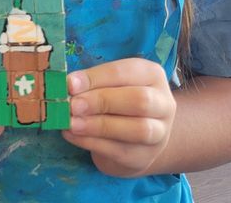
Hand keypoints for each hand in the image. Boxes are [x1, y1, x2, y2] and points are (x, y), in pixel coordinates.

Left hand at [62, 58, 175, 177]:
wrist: (135, 139)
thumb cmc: (118, 100)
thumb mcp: (110, 84)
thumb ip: (93, 83)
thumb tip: (68, 85)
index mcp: (152, 75)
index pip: (125, 72)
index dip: (96, 77)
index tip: (70, 83)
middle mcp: (163, 103)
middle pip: (139, 100)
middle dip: (102, 101)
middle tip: (73, 105)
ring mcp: (158, 133)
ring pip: (136, 129)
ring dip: (99, 125)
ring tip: (71, 123)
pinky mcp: (144, 157)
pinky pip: (120, 150)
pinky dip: (92, 142)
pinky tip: (72, 135)